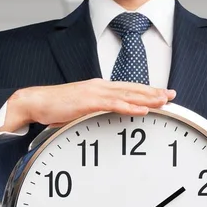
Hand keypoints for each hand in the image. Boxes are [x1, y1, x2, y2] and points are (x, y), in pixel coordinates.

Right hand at [0, 79, 175, 133]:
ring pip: (127, 95)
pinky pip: (114, 104)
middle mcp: (99, 87)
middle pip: (132, 89)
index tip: (161, 94)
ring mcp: (94, 93)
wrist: (35, 102)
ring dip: (147, 98)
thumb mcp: (78, 110)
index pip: (127, 89)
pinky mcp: (88, 101)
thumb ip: (93, 112)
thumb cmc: (54, 108)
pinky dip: (130, 107)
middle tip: (172, 95)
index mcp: (98, 89)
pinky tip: (142, 110)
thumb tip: (103, 119)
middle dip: (153, 92)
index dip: (146, 91)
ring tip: (164, 101)